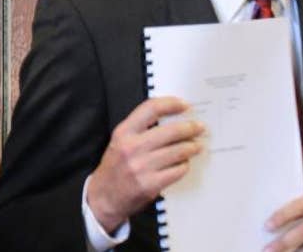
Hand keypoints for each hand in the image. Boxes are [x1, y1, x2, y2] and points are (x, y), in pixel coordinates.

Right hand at [86, 96, 203, 231]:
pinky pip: (177, 171)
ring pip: (178, 151)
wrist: (103, 197)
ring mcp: (141, 167)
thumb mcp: (120, 141)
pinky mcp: (150, 185)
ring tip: (196, 146)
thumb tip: (173, 118)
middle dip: (190, 128)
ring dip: (191, 147)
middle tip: (199, 127)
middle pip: (171, 130)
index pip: (151, 109)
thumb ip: (141, 128)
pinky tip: (184, 164)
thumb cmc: (115, 167)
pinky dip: (184, 166)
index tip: (184, 105)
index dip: (171, 104)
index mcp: (124, 132)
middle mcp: (132, 147)